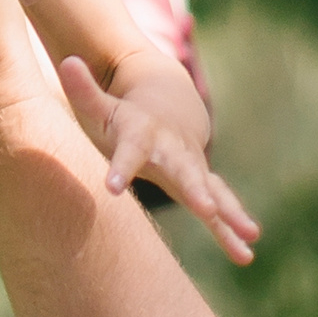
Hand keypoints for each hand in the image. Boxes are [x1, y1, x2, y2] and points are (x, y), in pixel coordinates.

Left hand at [61, 54, 260, 266]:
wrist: (171, 105)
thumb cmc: (126, 112)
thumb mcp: (103, 104)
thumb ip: (84, 90)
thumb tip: (67, 61)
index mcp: (143, 136)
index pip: (130, 151)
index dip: (121, 167)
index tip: (112, 186)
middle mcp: (173, 152)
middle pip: (185, 171)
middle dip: (196, 191)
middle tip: (206, 210)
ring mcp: (192, 168)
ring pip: (213, 191)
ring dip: (230, 213)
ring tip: (250, 236)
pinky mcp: (203, 184)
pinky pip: (220, 207)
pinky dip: (231, 230)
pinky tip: (246, 255)